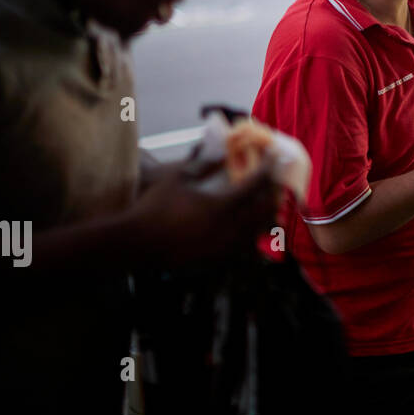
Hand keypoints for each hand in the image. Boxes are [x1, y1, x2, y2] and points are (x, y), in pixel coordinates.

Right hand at [128, 155, 282, 267]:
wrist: (136, 242)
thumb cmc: (154, 205)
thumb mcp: (178, 178)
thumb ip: (204, 164)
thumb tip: (223, 154)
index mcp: (220, 206)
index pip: (255, 185)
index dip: (267, 170)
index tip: (274, 159)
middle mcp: (228, 228)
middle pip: (265, 209)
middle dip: (274, 193)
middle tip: (276, 182)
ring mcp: (224, 247)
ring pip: (259, 231)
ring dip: (267, 215)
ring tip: (269, 203)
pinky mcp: (217, 260)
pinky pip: (245, 247)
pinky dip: (253, 234)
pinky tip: (251, 226)